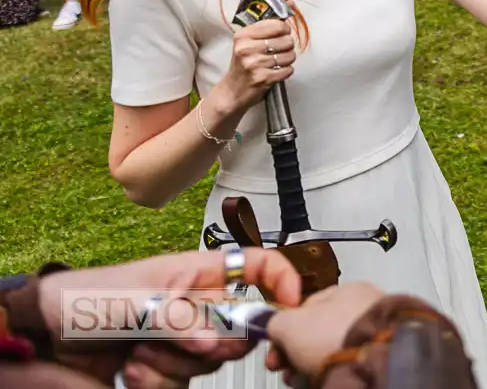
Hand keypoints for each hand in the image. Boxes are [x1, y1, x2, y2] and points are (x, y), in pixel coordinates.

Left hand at [37, 249, 301, 386]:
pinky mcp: (163, 366)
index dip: (281, 279)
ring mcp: (180, 337)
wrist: (42, 334)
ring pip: (209, 362)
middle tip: (188, 343)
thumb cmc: (83, 299)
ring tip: (139, 353)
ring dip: (173, 365)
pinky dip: (156, 382)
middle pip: (238, 327)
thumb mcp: (134, 302)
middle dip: (215, 344)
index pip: (255, 266)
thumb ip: (179, 318)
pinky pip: (182, 383)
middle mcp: (194, 305)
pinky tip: (131, 371)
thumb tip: (214, 337)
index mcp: (195, 273)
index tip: (288, 304)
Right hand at [217, 18, 296, 114]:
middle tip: (277, 52)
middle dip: (287, 47)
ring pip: (290, 56)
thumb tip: (290, 3)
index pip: (277, 25)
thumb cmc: (243, 63)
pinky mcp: (262, 78)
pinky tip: (276, 72)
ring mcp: (254, 64)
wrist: (232, 91)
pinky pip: (288, 70)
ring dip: (288, 60)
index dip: (284, 30)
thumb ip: (268, 23)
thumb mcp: (248, 41)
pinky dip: (286, 71)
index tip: (280, 35)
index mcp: (243, 35)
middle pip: (287, 40)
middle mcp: (246, 48)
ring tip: (277, 62)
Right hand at [264, 282, 384, 377]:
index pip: (307, 309)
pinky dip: (332, 372)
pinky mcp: (379, 356)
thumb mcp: (290, 324)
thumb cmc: (335, 336)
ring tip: (300, 380)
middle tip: (285, 368)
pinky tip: (322, 381)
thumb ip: (275, 321)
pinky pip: (347, 363)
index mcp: (347, 290)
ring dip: (311, 366)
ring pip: (331, 351)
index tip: (275, 351)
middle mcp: (364, 309)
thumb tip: (270, 325)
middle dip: (296, 353)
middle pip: (319, 333)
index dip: (285, 331)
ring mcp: (374, 333)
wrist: (371, 361)